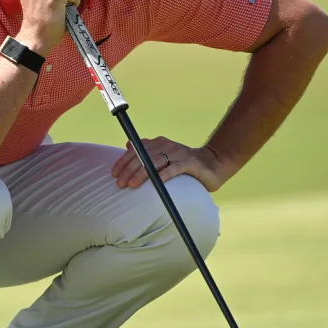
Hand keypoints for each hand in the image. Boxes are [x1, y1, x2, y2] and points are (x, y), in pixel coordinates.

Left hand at [110, 137, 229, 192]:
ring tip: (131, 185)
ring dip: (141, 173)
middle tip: (119, 183)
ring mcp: (178, 153)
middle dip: (129, 169)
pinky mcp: (189, 163)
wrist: (214, 163)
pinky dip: (163, 175)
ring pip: (155, 162)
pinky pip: (173, 169)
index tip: (114, 173)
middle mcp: (167, 145)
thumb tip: (128, 145)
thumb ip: (147, 151)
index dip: (123, 161)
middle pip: (143, 155)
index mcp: (159, 143)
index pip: (136, 149)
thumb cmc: (186, 164)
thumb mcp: (165, 156)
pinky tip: (155, 183)